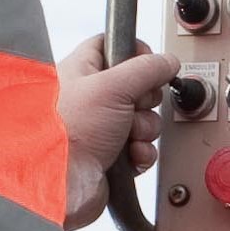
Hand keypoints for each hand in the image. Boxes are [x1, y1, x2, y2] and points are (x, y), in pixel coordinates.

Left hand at [58, 30, 181, 230]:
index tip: (149, 61)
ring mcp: (100, 127)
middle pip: (136, 86)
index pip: (111, 45)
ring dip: (144, 129)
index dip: (135, 51)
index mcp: (80, 71)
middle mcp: (90, 97)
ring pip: (142, 119)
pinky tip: (129, 155)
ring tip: (127, 136)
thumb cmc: (68, 134)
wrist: (62, 185)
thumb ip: (146, 69)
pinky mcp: (111, 153)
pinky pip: (141, 146)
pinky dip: (141, 152)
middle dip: (145, 100)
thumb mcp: (113, 87)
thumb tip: (167, 61)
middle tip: (133, 106)